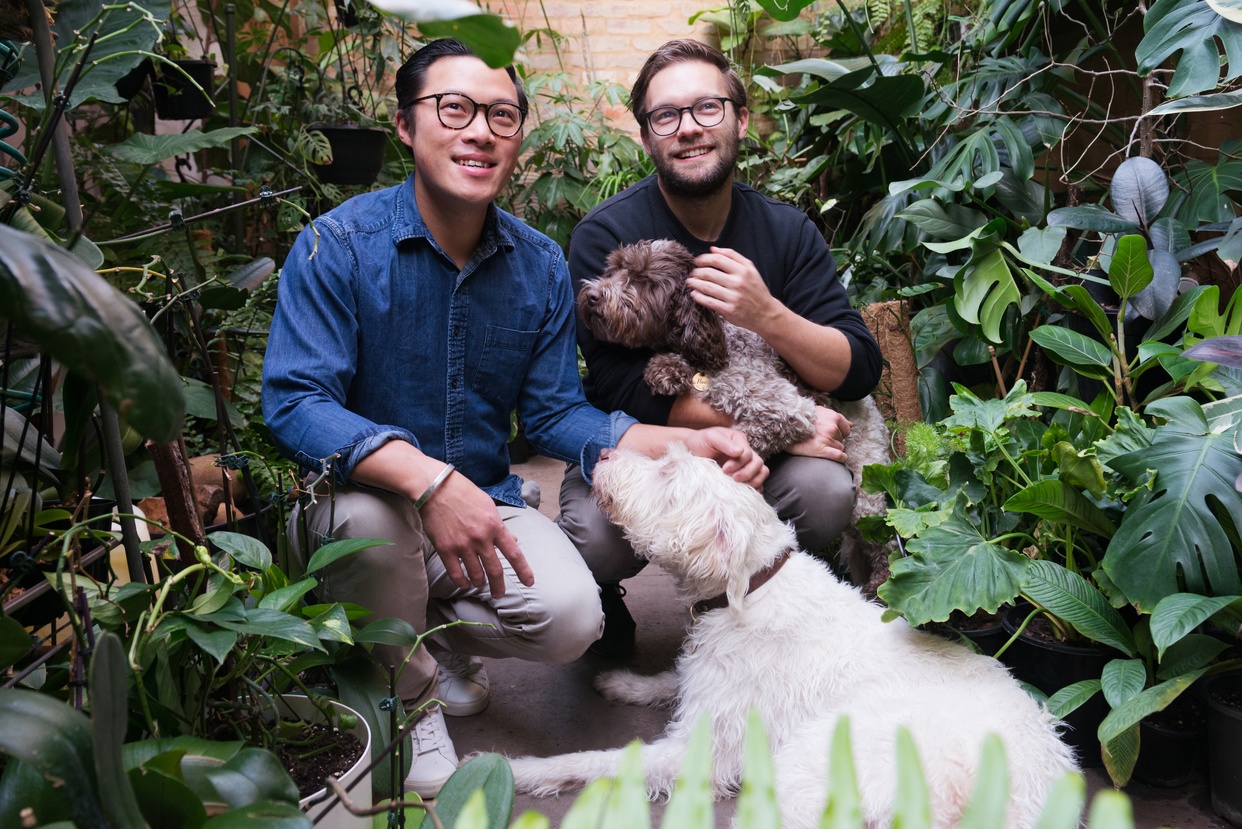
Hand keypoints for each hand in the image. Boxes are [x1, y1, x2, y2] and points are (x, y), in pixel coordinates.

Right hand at [418, 471, 534, 596]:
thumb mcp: (488, 506)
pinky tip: (464, 583)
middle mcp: (481, 538)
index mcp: (495, 526)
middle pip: (495, 571)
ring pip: (476, 575)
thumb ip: (500, 526)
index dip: (523, 571)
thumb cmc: (463, 493)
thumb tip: (513, 540)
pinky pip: (456, 573)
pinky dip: (462, 582)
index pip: (514, 554)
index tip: (529, 582)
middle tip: (499, 593)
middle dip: (499, 586)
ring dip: (480, 583)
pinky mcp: (445, 549)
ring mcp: (463, 545)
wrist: (435, 488)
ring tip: (480, 584)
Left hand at [683, 426, 768, 490]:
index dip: (739, 464)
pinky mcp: (744, 477)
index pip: (748, 454)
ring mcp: (746, 465)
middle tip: (733, 479)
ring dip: (754, 481)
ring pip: (762, 472)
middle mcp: (746, 452)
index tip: (724, 470)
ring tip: (740, 487)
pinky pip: (758, 483)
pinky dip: (755, 489)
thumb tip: (740, 451)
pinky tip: (745, 492)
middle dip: (747, 473)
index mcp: (739, 441)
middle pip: (758, 464)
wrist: (691, 452)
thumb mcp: (709, 438)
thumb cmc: (699, 443)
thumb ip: (724, 443)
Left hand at [685, 247, 778, 332]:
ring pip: (707, 287)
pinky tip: (694, 294)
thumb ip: (732, 256)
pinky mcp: (729, 310)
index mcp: (743, 270)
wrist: (766, 313)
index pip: (718, 260)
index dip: (704, 259)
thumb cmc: (755, 289)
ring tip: (690, 282)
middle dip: (697, 272)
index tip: (697, 261)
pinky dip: (698, 297)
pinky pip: (709, 302)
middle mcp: (738, 283)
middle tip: (692, 273)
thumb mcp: (750, 269)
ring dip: (694, 283)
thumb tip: (713, 249)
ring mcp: (733, 297)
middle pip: (709, 273)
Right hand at [787, 406, 851, 462]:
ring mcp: (827, 439)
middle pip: (842, 439)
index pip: (846, 429)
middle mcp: (832, 427)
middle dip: (834, 440)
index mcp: (833, 417)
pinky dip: (840, 458)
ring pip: (840, 448)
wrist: (784, 427)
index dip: (839, 433)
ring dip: (833, 448)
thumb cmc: (802, 419)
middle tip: (821, 440)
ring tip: (820, 446)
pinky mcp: (822, 450)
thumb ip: (835, 417)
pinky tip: (837, 458)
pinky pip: (839, 456)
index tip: (830, 435)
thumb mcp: (819, 412)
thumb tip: (851, 425)